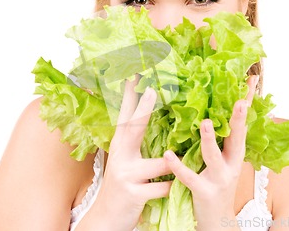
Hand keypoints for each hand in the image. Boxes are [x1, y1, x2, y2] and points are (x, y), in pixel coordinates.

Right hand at [88, 74, 171, 230]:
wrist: (106, 219)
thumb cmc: (124, 185)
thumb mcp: (126, 160)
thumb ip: (137, 142)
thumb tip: (149, 118)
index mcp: (121, 145)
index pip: (125, 115)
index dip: (129, 95)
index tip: (134, 73)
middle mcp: (120, 156)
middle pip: (132, 128)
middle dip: (143, 109)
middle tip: (152, 90)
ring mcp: (126, 175)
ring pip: (160, 163)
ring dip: (174, 163)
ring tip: (182, 162)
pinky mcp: (134, 194)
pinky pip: (163, 187)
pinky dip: (172, 188)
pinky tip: (175, 190)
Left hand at [163, 75, 258, 230]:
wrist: (217, 220)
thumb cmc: (217, 185)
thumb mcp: (225, 162)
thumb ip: (222, 140)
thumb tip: (212, 111)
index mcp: (235, 153)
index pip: (243, 124)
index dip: (247, 104)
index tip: (252, 82)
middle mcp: (231, 164)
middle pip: (237, 138)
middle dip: (239, 119)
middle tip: (239, 100)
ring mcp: (219, 178)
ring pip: (214, 156)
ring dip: (209, 139)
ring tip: (203, 122)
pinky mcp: (204, 192)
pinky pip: (190, 177)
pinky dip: (178, 166)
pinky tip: (168, 155)